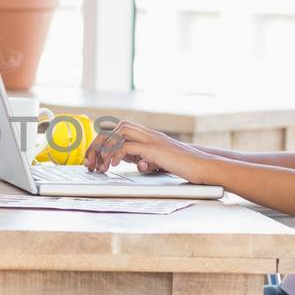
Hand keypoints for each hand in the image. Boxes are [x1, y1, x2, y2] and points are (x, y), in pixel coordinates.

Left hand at [83, 119, 208, 181]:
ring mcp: (152, 139)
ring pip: (120, 131)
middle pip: (116, 127)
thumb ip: (146, 159)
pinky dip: (117, 154)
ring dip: (106, 148)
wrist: (203, 166)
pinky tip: (115, 165)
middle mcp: (148, 134)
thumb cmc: (184, 166)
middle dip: (99, 144)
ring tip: (101, 166)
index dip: (103, 143)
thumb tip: (138, 163)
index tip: (93, 160)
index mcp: (147, 136)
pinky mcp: (155, 149)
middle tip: (91, 163)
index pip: (119, 131)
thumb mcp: (160, 161)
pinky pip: (129, 145)